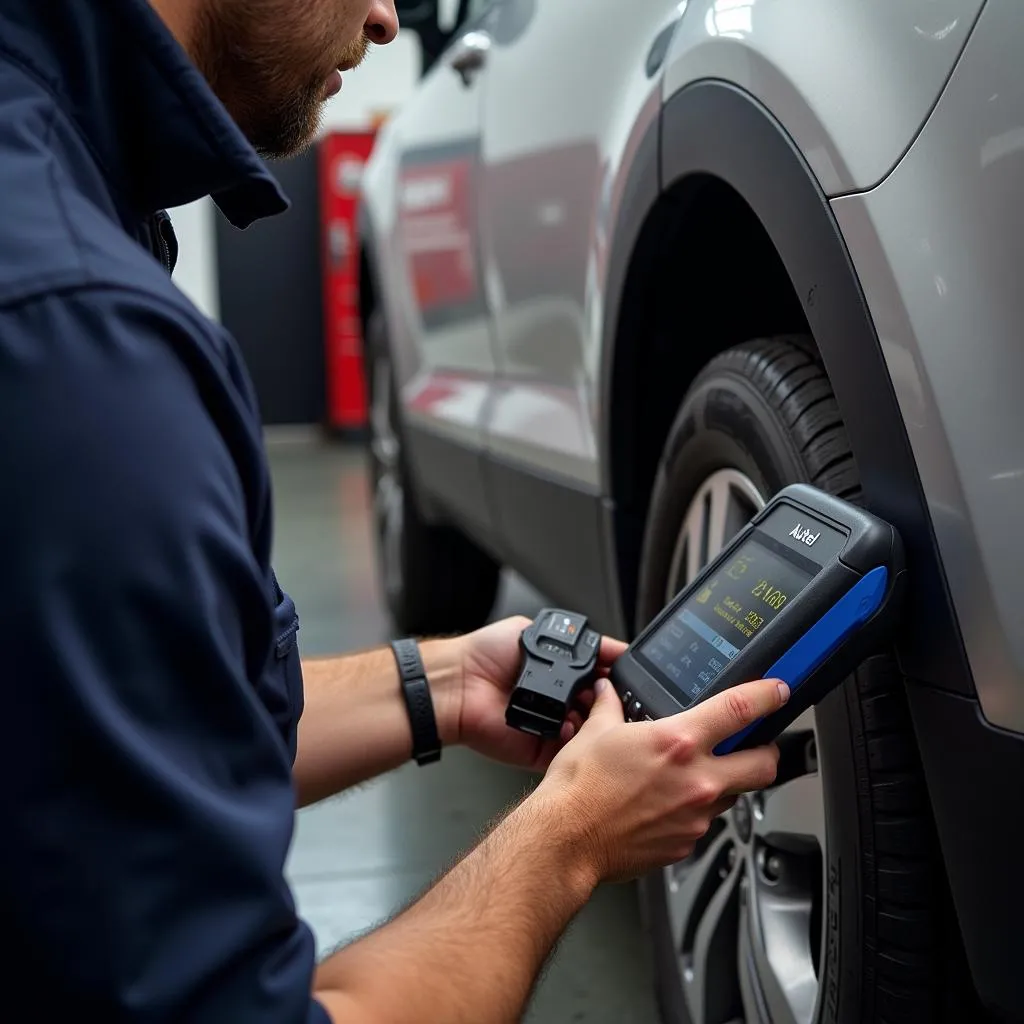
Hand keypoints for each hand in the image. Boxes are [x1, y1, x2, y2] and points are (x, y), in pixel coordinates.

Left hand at [453, 615, 627, 771]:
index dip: (618, 680)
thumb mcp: (537, 631)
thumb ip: (579, 641)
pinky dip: (574, 743)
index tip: (630, 677)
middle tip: (613, 695)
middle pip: (603, 709)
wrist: (458, 683)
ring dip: (596, 723)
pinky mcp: (541, 752)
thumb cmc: (487, 654)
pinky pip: (569, 754)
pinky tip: (568, 727)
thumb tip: (617, 647)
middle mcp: (561, 702)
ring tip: (589, 709)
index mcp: (563, 676)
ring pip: (591, 734)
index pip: (603, 681)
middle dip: (611, 703)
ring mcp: (553, 729)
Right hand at [529, 677, 785, 883]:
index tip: (777, 691)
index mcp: (677, 742)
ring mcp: (696, 816)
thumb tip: (608, 694)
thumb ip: (610, 708)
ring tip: (694, 776)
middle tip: (756, 744)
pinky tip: (667, 805)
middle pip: (763, 764)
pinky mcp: (686, 843)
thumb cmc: (578, 790)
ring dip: (724, 782)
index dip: (767, 696)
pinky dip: (694, 811)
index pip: (739, 711)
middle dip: (766, 751)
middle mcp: (696, 779)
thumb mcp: (595, 733)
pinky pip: (704, 822)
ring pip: (734, 795)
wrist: (566, 840)